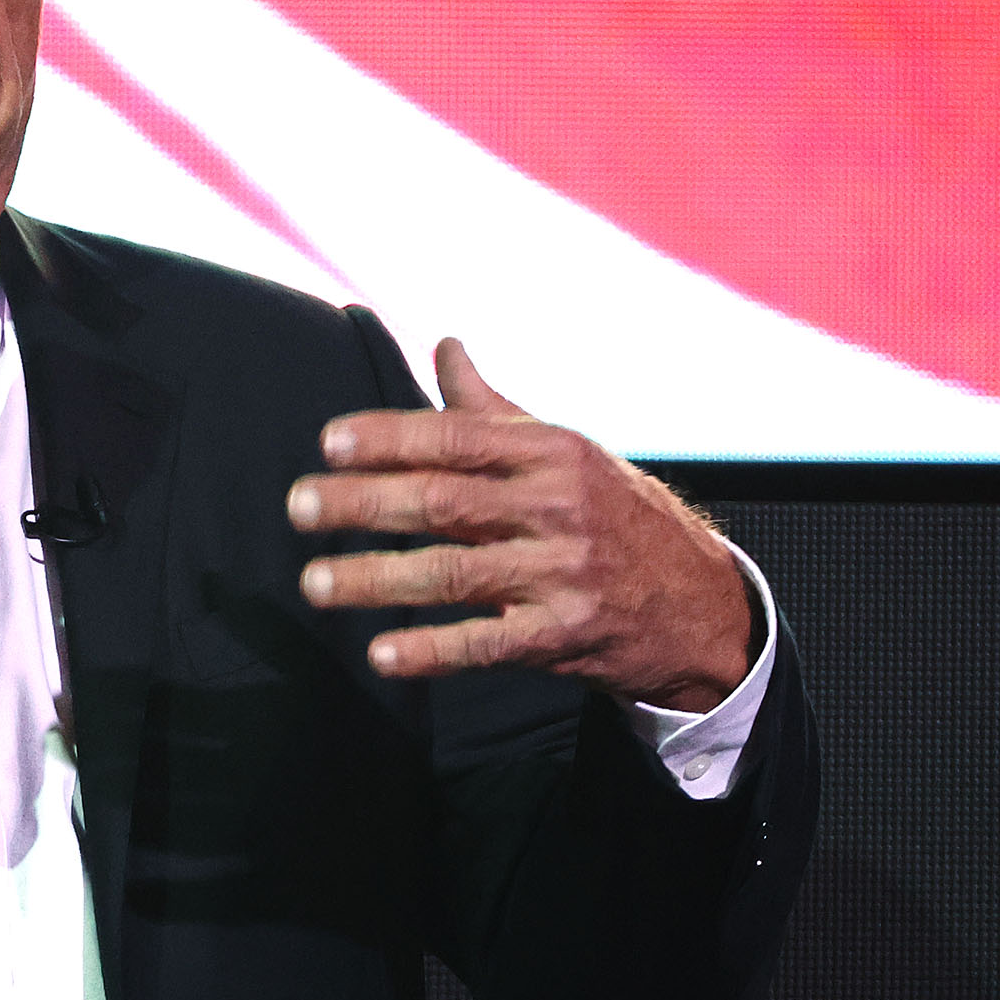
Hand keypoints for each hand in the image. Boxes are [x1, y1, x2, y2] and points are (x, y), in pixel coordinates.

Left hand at [287, 338, 752, 709]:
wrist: (701, 601)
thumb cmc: (614, 514)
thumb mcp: (564, 451)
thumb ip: (492, 409)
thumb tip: (443, 346)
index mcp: (550, 452)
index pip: (456, 439)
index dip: (390, 438)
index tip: (329, 442)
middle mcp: (556, 507)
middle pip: (444, 502)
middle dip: (364, 503)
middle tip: (298, 507)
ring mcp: (562, 573)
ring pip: (454, 572)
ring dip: (378, 580)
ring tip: (315, 583)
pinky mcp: (565, 636)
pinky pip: (487, 644)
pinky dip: (433, 650)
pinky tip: (382, 654)